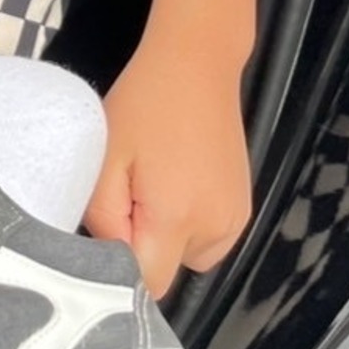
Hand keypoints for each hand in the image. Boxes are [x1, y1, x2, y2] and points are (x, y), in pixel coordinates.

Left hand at [82, 30, 252, 296]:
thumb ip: (104, 219)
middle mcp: (217, 230)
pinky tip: (177, 180)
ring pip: (186, 257)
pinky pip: (205, 238)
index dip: (120, 267)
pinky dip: (187, 223)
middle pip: (167, 271)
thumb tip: (112, 259)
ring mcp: (236, 221)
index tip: (108, 230)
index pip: (147, 285)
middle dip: (141, 246)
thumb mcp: (106, 157)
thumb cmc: (143, 104)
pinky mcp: (244, 210)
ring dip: (165, 235)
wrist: (196, 63)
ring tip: (154, 180)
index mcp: (178, 218)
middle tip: (129, 191)